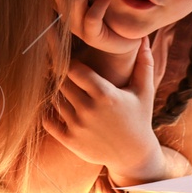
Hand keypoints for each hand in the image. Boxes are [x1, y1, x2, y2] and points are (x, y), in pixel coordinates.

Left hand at [43, 37, 163, 183]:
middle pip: (61, 82)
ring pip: (54, 99)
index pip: (74, 69)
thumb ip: (144, 63)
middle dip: (60, 75)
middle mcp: (89, 110)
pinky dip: (47, 111)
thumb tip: (143, 37)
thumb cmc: (139, 118)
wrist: (134, 156)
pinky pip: (47, 120)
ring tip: (62, 87)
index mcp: (105, 94)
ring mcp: (78, 126)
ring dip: (56, 92)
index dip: (69, 62)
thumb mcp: (144, 91)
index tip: (70, 60)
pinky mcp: (70, 140)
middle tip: (60, 70)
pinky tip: (56, 106)